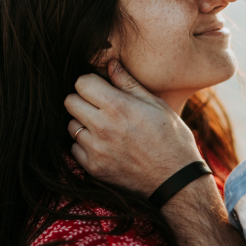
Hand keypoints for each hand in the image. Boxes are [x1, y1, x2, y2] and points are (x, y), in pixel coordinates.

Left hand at [64, 60, 201, 195]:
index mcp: (118, 106)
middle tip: (99, 106)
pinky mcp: (93, 168)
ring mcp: (95, 149)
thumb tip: (110, 64)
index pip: (81, 83)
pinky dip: (84, 146)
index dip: (91, 82)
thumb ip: (129, 83)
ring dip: (82, 123)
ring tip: (103, 127)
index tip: (101, 88)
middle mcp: (102, 127)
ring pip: (70, 126)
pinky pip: (74, 149)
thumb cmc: (172, 139)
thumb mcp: (156, 105)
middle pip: (70, 102)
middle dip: (82, 99)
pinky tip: (103, 145)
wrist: (176, 180)